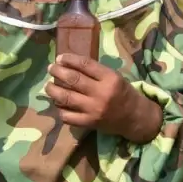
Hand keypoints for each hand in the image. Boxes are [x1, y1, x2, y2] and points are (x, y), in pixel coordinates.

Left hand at [46, 54, 162, 143]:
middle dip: (58, 72)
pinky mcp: (89, 123)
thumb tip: (69, 64)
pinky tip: (58, 103)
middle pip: (73, 79)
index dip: (69, 59)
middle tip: (51, 69)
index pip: (85, 64)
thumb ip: (94, 71)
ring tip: (48, 86)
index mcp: (109, 78)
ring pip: (66, 97)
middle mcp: (101, 93)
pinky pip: (67, 116)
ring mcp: (93, 110)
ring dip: (53, 90)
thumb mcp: (114, 77)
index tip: (60, 58)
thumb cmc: (122, 93)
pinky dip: (60, 109)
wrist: (134, 117)